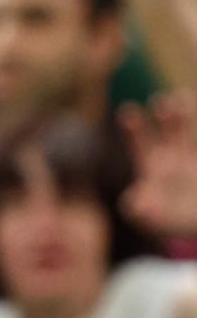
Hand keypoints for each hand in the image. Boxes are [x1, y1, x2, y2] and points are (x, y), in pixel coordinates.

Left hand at [121, 92, 196, 240]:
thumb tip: (131, 205)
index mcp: (153, 169)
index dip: (135, 130)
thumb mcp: (156, 219)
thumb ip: (144, 211)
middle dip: (165, 117)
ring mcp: (192, 161)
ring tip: (182, 97)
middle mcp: (172, 160)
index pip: (142, 146)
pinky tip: (196, 105)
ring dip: (184, 118)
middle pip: (167, 134)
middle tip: (160, 100)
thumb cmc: (171, 220)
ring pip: (188, 135)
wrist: (194, 220)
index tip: (127, 110)